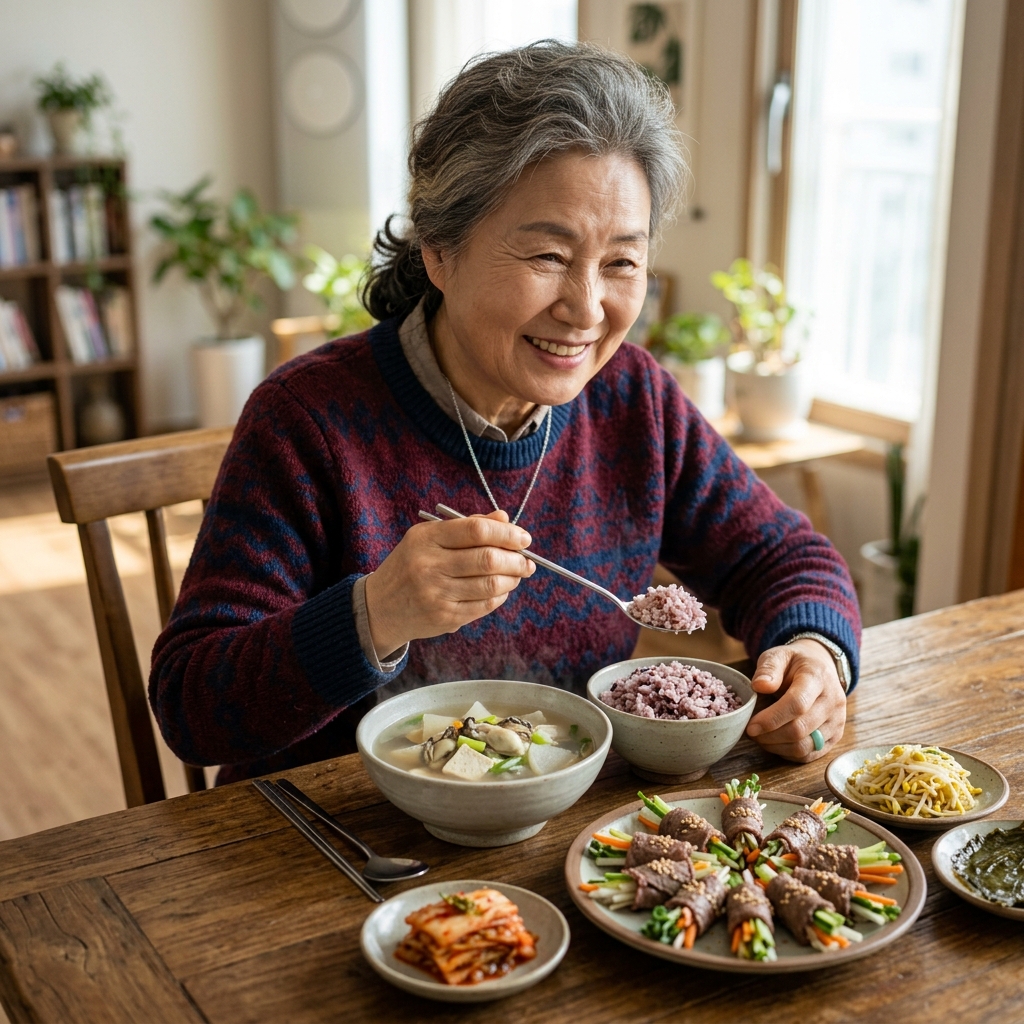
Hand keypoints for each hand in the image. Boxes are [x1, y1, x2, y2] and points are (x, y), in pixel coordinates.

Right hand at [363, 510, 535, 655]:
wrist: (379, 608)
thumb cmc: (411, 565)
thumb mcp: (429, 538)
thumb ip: (467, 526)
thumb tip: (504, 518)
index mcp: (425, 538)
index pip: (476, 530)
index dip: (507, 533)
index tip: (523, 538)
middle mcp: (429, 566)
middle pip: (488, 559)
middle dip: (516, 559)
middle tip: (527, 560)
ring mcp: (437, 594)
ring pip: (491, 584)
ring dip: (512, 578)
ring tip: (517, 573)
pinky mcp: (445, 617)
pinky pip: (485, 605)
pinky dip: (500, 595)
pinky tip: (501, 588)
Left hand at [744, 639, 846, 761]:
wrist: (821, 667)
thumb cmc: (795, 663)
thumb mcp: (778, 655)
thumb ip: (768, 668)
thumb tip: (759, 686)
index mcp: (817, 677)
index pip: (797, 704)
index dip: (772, 719)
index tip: (751, 726)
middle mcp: (833, 701)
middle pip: (800, 729)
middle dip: (770, 735)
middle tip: (751, 732)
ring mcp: (837, 721)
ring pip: (805, 746)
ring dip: (777, 746)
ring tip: (760, 737)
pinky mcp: (835, 736)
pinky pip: (810, 754)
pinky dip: (788, 753)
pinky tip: (774, 743)